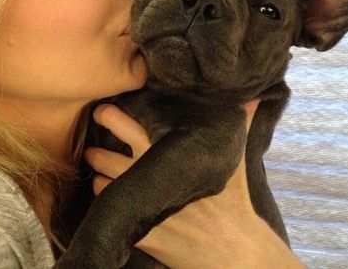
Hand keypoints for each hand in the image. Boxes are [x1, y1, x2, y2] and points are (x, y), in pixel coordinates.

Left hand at [84, 101, 304, 268]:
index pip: (127, 126)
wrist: (235, 251)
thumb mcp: (236, 160)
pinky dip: (104, 196)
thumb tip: (254, 96)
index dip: (110, 115)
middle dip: (95, 145)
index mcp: (169, 154)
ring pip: (102, 181)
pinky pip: (109, 208)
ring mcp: (143, 204)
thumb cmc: (234, 203)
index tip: (104, 108)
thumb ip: (243, 123)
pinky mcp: (139, 229)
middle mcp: (151, 176)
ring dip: (98, 170)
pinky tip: (107, 190)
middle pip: (106, 154)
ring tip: (97, 162)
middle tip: (93, 137)